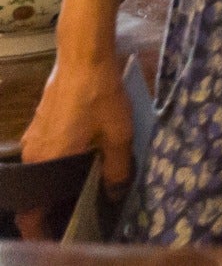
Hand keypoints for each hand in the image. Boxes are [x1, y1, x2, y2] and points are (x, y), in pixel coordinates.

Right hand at [16, 53, 134, 235]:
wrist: (83, 58)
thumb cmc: (100, 96)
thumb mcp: (118, 135)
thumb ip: (117, 170)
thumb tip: (114, 195)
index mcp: (46, 162)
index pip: (32, 210)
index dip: (41, 228)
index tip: (58, 234)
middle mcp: (33, 154)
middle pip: (37, 191)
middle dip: (54, 206)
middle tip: (79, 213)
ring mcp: (33, 138)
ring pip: (42, 172)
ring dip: (57, 183)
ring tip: (83, 188)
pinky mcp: (40, 125)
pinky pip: (46, 154)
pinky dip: (58, 164)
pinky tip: (81, 161)